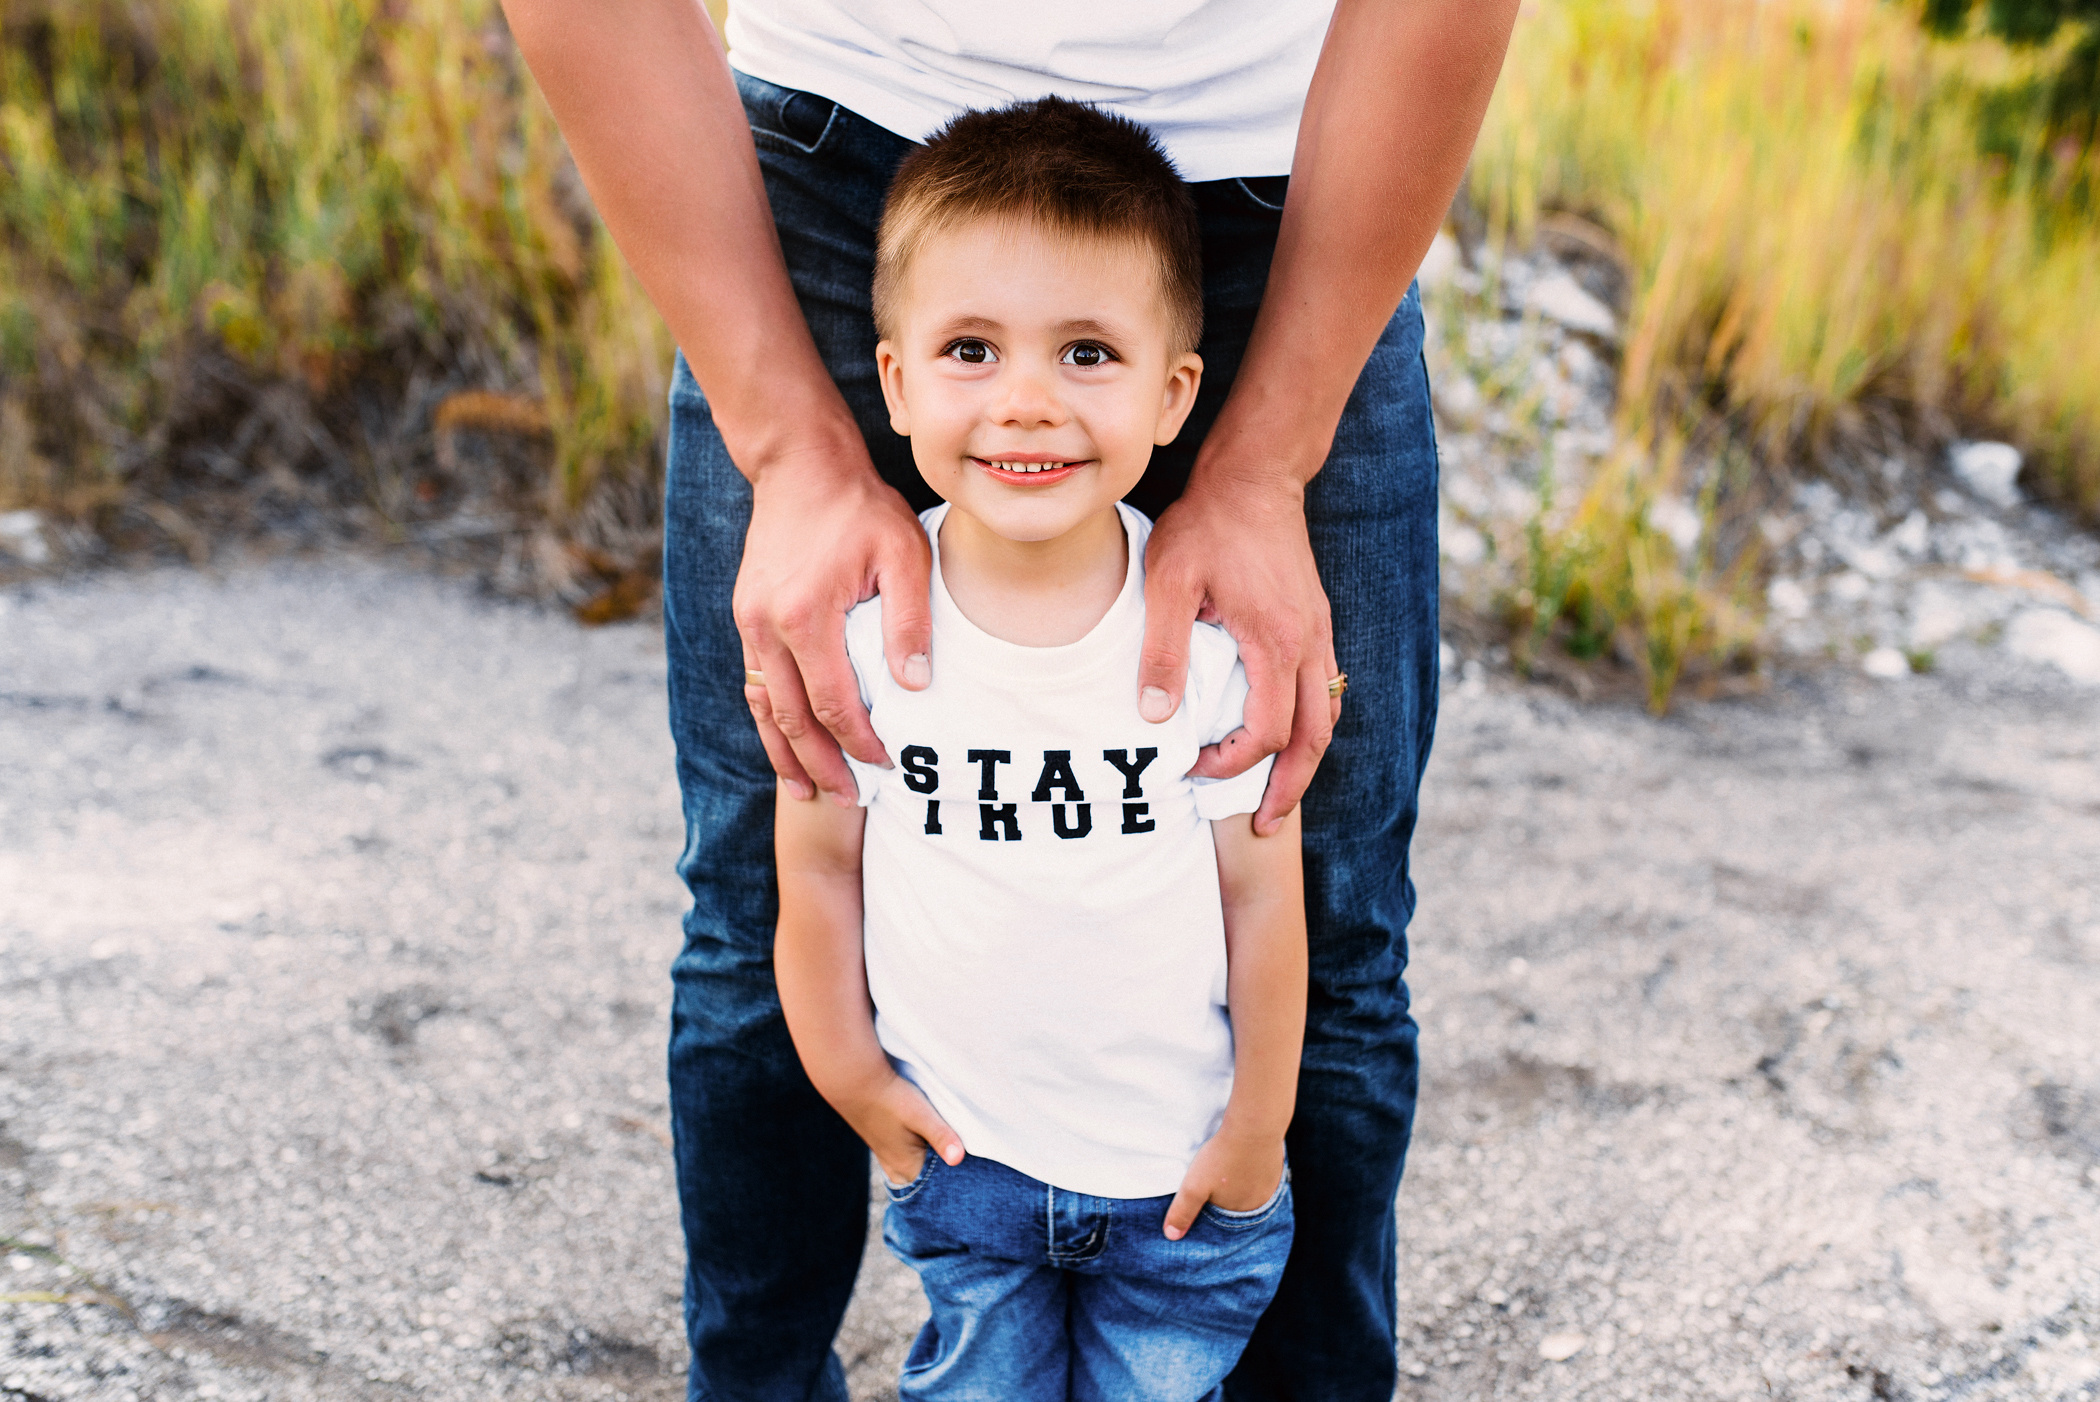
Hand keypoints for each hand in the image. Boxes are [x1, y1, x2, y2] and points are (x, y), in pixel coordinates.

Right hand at [733, 450, 932, 803]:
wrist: (799, 466)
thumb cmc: (861, 508)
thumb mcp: (904, 554)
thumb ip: (910, 621)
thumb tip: (914, 686)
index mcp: (806, 616)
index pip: (833, 702)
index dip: (859, 742)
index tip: (886, 765)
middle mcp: (766, 626)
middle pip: (791, 717)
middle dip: (821, 764)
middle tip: (849, 800)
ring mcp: (748, 623)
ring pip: (764, 706)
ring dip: (786, 752)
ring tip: (807, 790)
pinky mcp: (745, 616)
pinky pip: (755, 682)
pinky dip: (770, 718)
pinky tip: (786, 741)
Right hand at [833, 1068, 965, 1186]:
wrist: (854, 1080)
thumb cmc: (890, 1097)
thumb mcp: (921, 1115)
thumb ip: (941, 1136)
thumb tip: (959, 1159)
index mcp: (907, 1168)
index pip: (938, 1189)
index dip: (957, 1183)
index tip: (978, 1175)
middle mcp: (896, 1169)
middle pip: (928, 1184)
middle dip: (946, 1178)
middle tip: (972, 1168)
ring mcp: (888, 1157)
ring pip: (918, 1170)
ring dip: (933, 1164)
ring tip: (952, 1154)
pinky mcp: (885, 1144)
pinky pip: (909, 1158)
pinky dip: (922, 1155)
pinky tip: (929, 1143)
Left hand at [1140, 470, 1340, 836]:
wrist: (1257, 475)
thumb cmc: (1208, 524)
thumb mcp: (1168, 582)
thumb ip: (1163, 650)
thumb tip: (1156, 717)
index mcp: (1276, 642)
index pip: (1266, 731)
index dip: (1230, 762)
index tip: (1191, 765)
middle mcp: (1309, 644)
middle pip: (1315, 738)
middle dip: (1289, 787)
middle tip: (1264, 826)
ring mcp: (1319, 632)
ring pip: (1329, 715)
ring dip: (1306, 759)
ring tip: (1280, 793)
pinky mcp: (1317, 620)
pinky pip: (1327, 687)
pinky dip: (1312, 722)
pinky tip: (1288, 733)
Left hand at [1162, 1126, 1285, 1239]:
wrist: (1254, 1126)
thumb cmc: (1222, 1157)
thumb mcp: (1194, 1186)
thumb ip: (1183, 1211)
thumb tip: (1171, 1236)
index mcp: (1241, 1213)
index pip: (1223, 1221)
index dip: (1210, 1211)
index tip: (1203, 1200)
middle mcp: (1260, 1203)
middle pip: (1237, 1205)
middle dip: (1225, 1199)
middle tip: (1213, 1182)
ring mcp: (1271, 1184)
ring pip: (1249, 1189)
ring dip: (1237, 1184)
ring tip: (1224, 1172)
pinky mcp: (1275, 1165)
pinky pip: (1259, 1174)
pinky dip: (1249, 1171)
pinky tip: (1240, 1160)